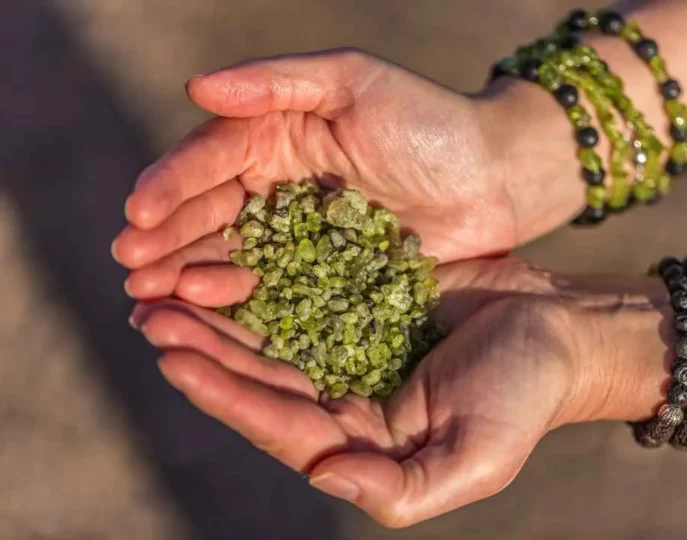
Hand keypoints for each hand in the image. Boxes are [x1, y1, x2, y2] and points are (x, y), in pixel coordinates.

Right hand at [112, 47, 582, 293]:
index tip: (139, 214)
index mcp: (276, 136)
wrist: (494, 178)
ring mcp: (299, 236)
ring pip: (232, 256)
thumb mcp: (353, 82)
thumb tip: (195, 88)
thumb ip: (275, 81)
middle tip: (131, 268)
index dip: (172, 186)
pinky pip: (273, 290)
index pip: (212, 160)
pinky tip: (205, 316)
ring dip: (189, 276)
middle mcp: (277, 187)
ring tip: (152, 299)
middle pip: (210, 213)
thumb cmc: (429, 120)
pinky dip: (237, 304)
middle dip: (168, 240)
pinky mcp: (324, 277)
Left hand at [130, 256, 599, 527]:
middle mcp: (347, 400)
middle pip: (261, 379)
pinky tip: (227, 258)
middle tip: (150, 315)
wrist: (561, 327)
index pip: (280, 424)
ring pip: (272, 336)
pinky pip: (303, 290)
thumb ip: (401, 487)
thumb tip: (323, 475)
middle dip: (205, 351)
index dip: (224, 394)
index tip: (173, 358)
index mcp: (364, 443)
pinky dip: (263, 280)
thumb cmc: (527, 394)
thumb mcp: (475, 456)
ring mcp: (352, 347)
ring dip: (220, 316)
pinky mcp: (361, 301)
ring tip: (165, 290)